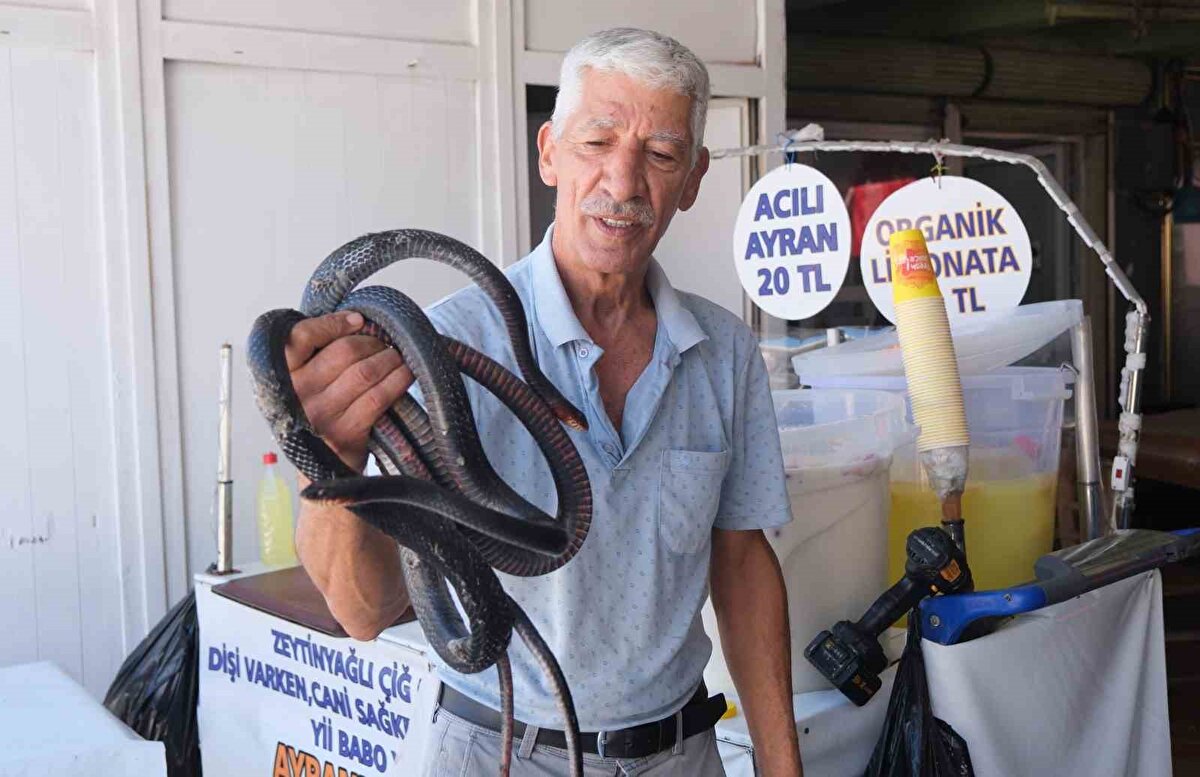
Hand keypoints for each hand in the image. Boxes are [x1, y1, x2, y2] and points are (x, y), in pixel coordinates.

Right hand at [285, 311, 413, 470]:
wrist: (322, 472)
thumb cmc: (317, 419)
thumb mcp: (303, 387)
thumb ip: (314, 357)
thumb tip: (357, 323)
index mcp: (281, 377)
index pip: (301, 336)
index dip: (333, 323)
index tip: (358, 321)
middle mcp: (296, 395)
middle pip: (344, 351)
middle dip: (373, 342)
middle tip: (385, 344)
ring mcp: (321, 415)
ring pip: (365, 371)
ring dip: (390, 359)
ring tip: (397, 357)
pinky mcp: (346, 432)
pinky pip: (379, 396)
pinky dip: (398, 380)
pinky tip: (406, 374)